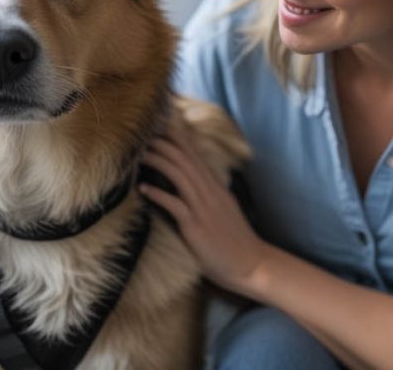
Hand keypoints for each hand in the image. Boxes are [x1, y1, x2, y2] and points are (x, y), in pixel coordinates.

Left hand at [139, 120, 269, 295]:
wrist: (251, 265)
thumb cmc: (234, 241)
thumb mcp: (224, 210)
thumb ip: (209, 194)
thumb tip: (193, 183)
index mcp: (216, 188)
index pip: (196, 156)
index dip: (179, 139)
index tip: (162, 126)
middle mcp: (210, 193)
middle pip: (185, 160)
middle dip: (165, 144)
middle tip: (145, 134)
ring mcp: (203, 208)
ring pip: (180, 176)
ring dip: (159, 161)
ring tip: (141, 154)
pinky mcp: (196, 226)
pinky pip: (174, 205)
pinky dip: (158, 194)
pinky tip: (143, 188)